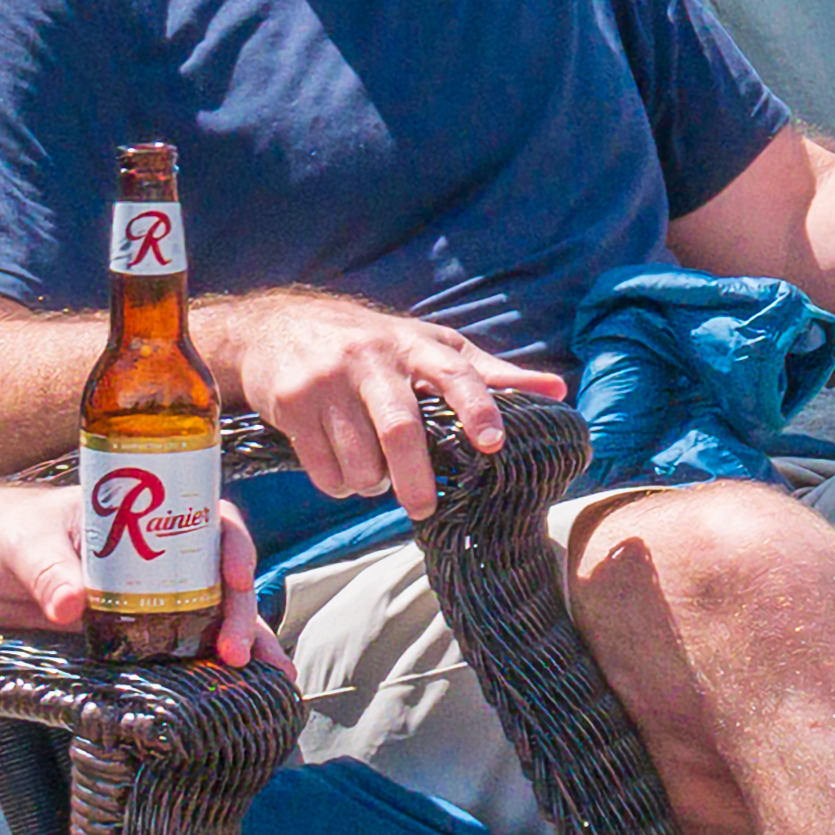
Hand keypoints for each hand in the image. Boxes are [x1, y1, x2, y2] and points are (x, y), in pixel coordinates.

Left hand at [0, 474, 269, 664]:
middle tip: (235, 652)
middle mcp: (153, 554)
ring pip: (209, 616)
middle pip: (217, 577)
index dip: (231, 545)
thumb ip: (47, 572)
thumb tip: (70, 607)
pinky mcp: (126, 635)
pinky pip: (176, 649)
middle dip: (239, 613)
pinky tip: (242, 694)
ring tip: (269, 682)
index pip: (204, 519)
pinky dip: (207, 670)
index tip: (234, 576)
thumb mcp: (21, 544)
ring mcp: (144, 596)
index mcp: (139, 512)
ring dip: (242, 644)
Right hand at [208, 284, 559, 519]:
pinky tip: (344, 472)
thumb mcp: (428, 347)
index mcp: (414, 346)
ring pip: (359, 458)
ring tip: (377, 477)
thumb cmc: (372, 344)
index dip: (477, 406)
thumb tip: (557, 390)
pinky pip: (323, 467)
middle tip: (425, 508)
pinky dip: (339, 484)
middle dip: (415, 478)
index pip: (454, 373)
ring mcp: (327, 381)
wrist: (276, 327)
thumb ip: (489, 372)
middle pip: (400, 429)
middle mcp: (371, 359)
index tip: (492, 443)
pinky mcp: (291, 404)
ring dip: (372, 483)